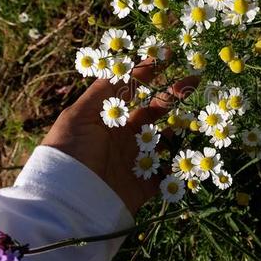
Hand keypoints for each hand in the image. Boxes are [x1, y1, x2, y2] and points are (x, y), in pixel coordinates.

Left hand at [41, 57, 198, 214]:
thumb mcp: (79, 117)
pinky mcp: (143, 186)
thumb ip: (102, 91)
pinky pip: (167, 174)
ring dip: (180, 130)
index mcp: (106, 119)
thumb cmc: (69, 155)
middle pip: (153, 112)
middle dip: (173, 96)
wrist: (65, 205)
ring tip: (195, 118)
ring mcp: (134, 160)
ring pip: (164, 141)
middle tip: (194, 82)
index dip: (149, 72)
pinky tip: (191, 153)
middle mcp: (122, 137)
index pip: (131, 90)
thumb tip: (124, 63)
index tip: (168, 55)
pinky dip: (180, 166)